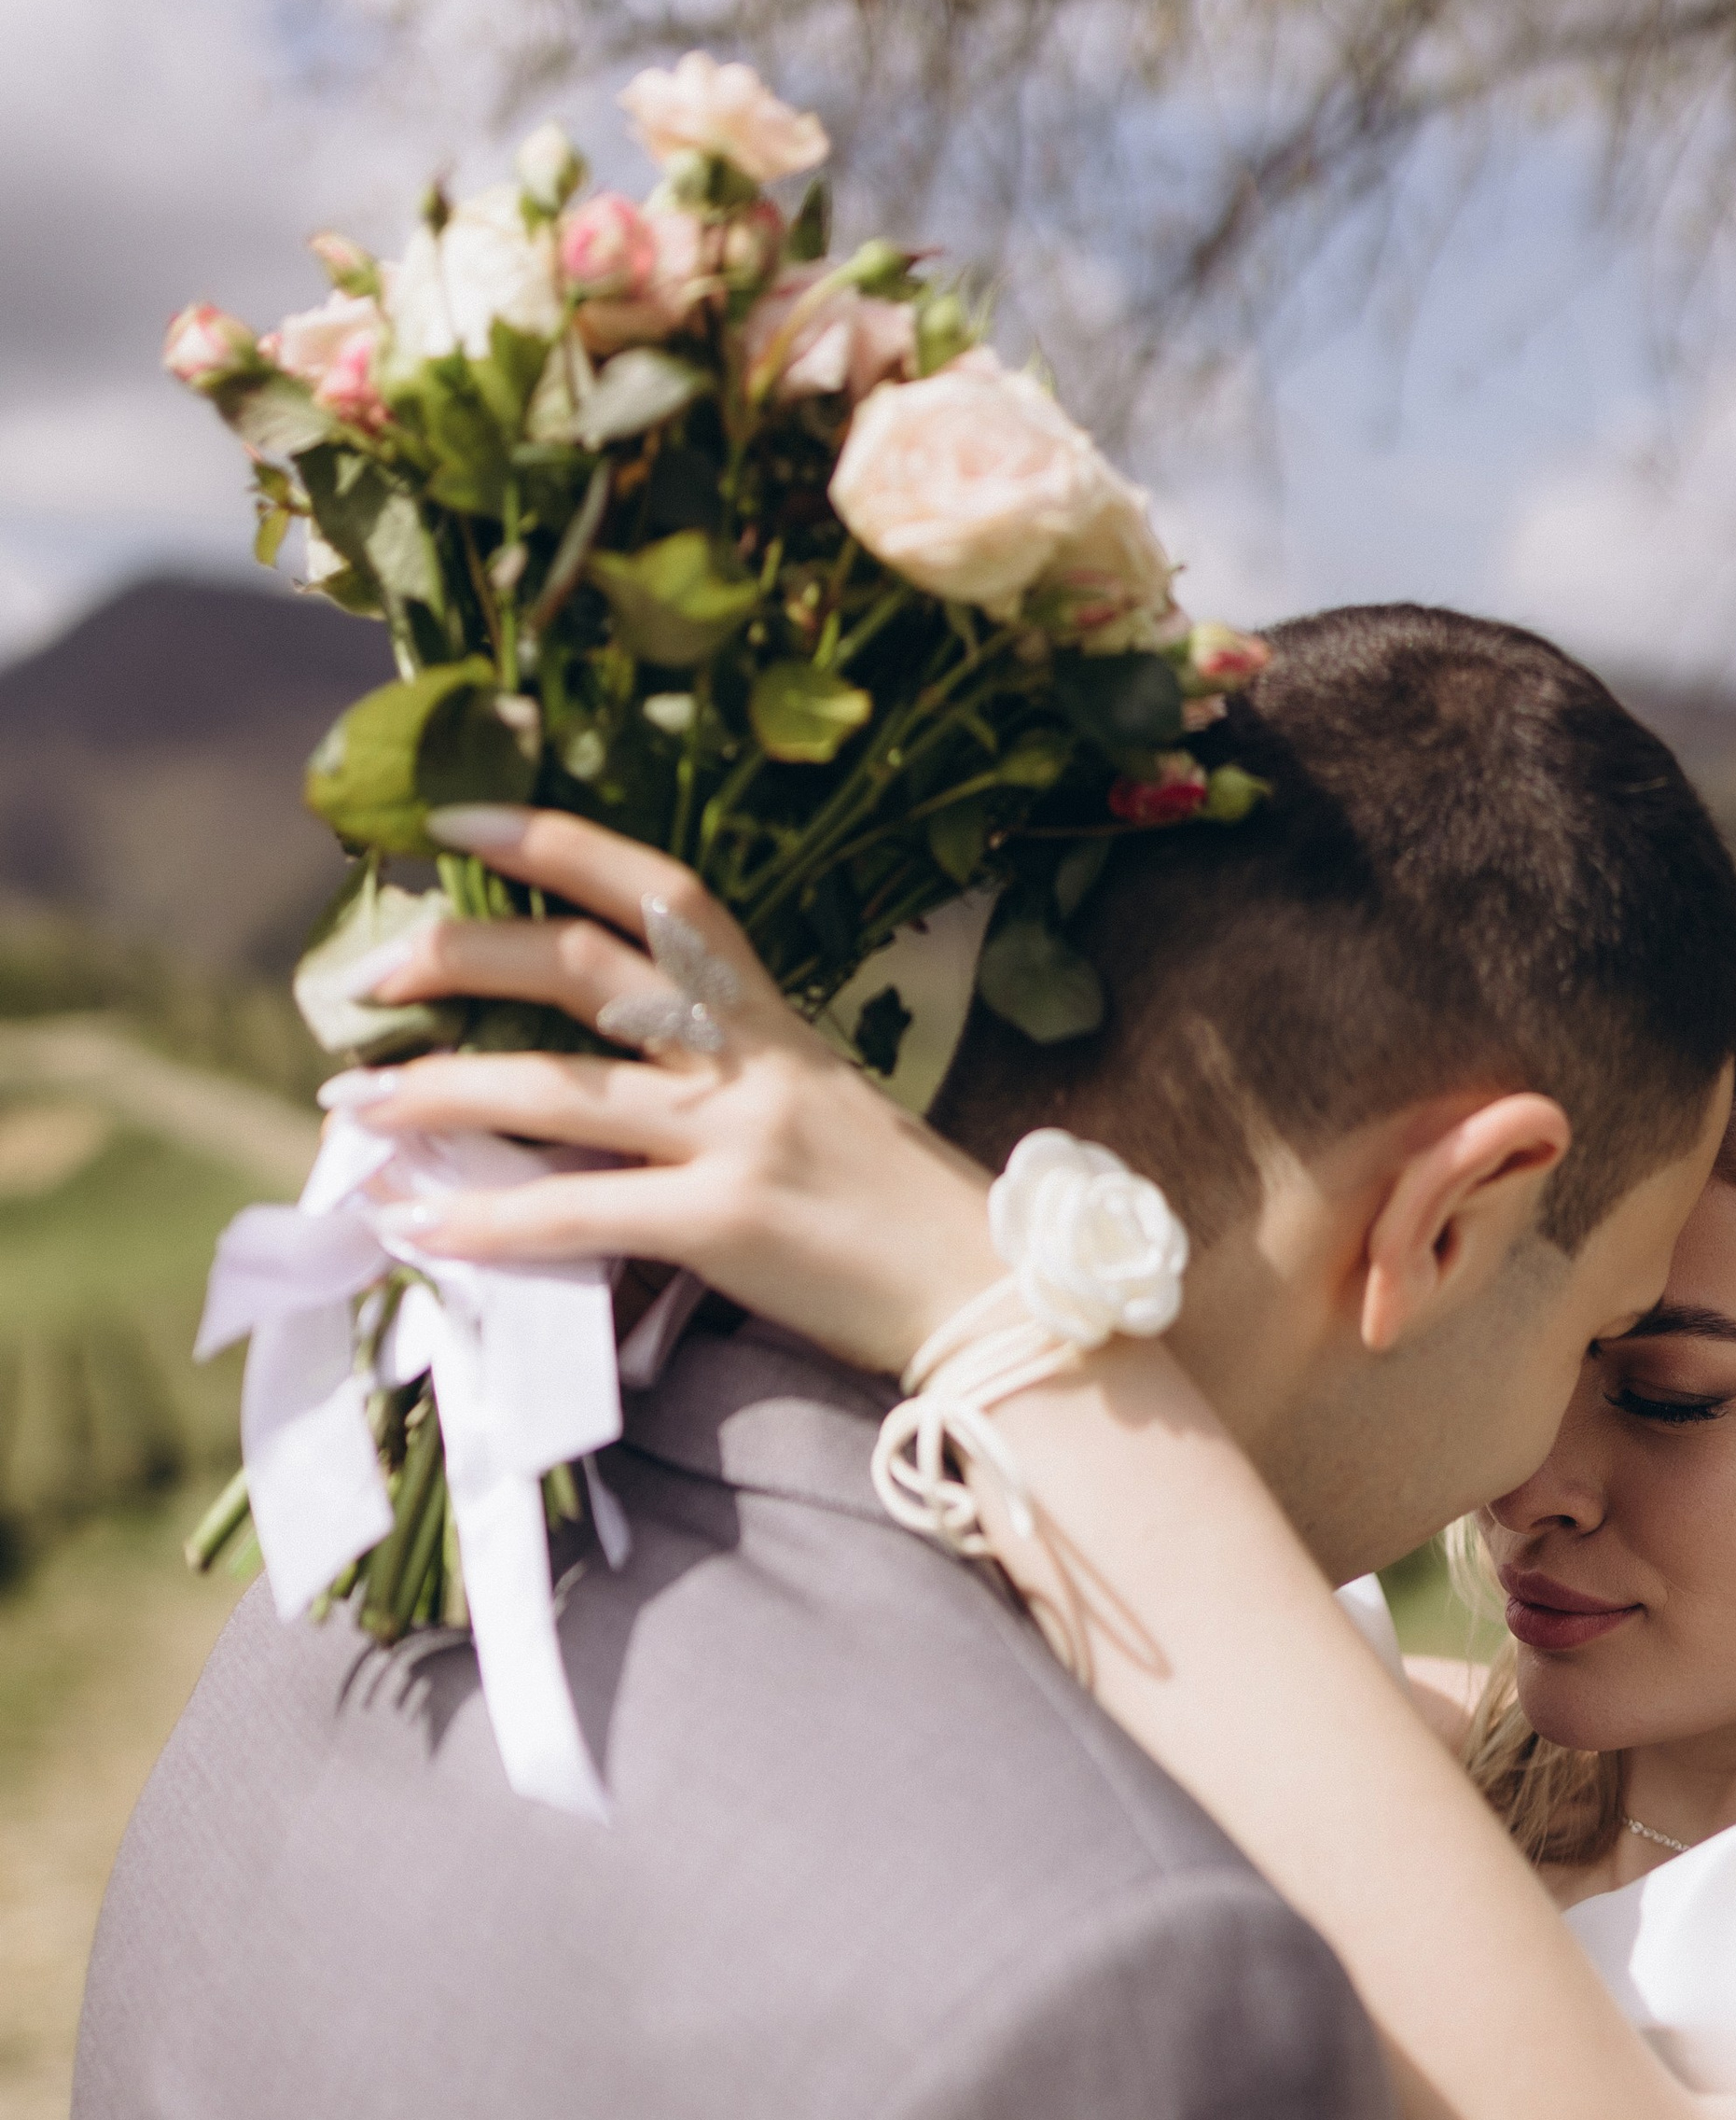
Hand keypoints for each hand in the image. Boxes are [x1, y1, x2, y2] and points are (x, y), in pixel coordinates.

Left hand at [331, 808, 1002, 1381]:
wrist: (994, 1298)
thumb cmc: (906, 1219)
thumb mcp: (822, 1115)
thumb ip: (728, 1088)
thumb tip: (604, 1098)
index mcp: (775, 1022)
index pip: (662, 892)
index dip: (553, 841)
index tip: (456, 821)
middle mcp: (752, 1060)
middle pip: (584, 967)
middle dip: (463, 955)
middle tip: (374, 971)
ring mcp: (739, 1138)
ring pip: (557, 1092)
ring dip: (439, 1091)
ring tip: (356, 1105)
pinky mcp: (728, 1225)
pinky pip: (579, 1211)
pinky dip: (490, 1217)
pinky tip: (425, 1222)